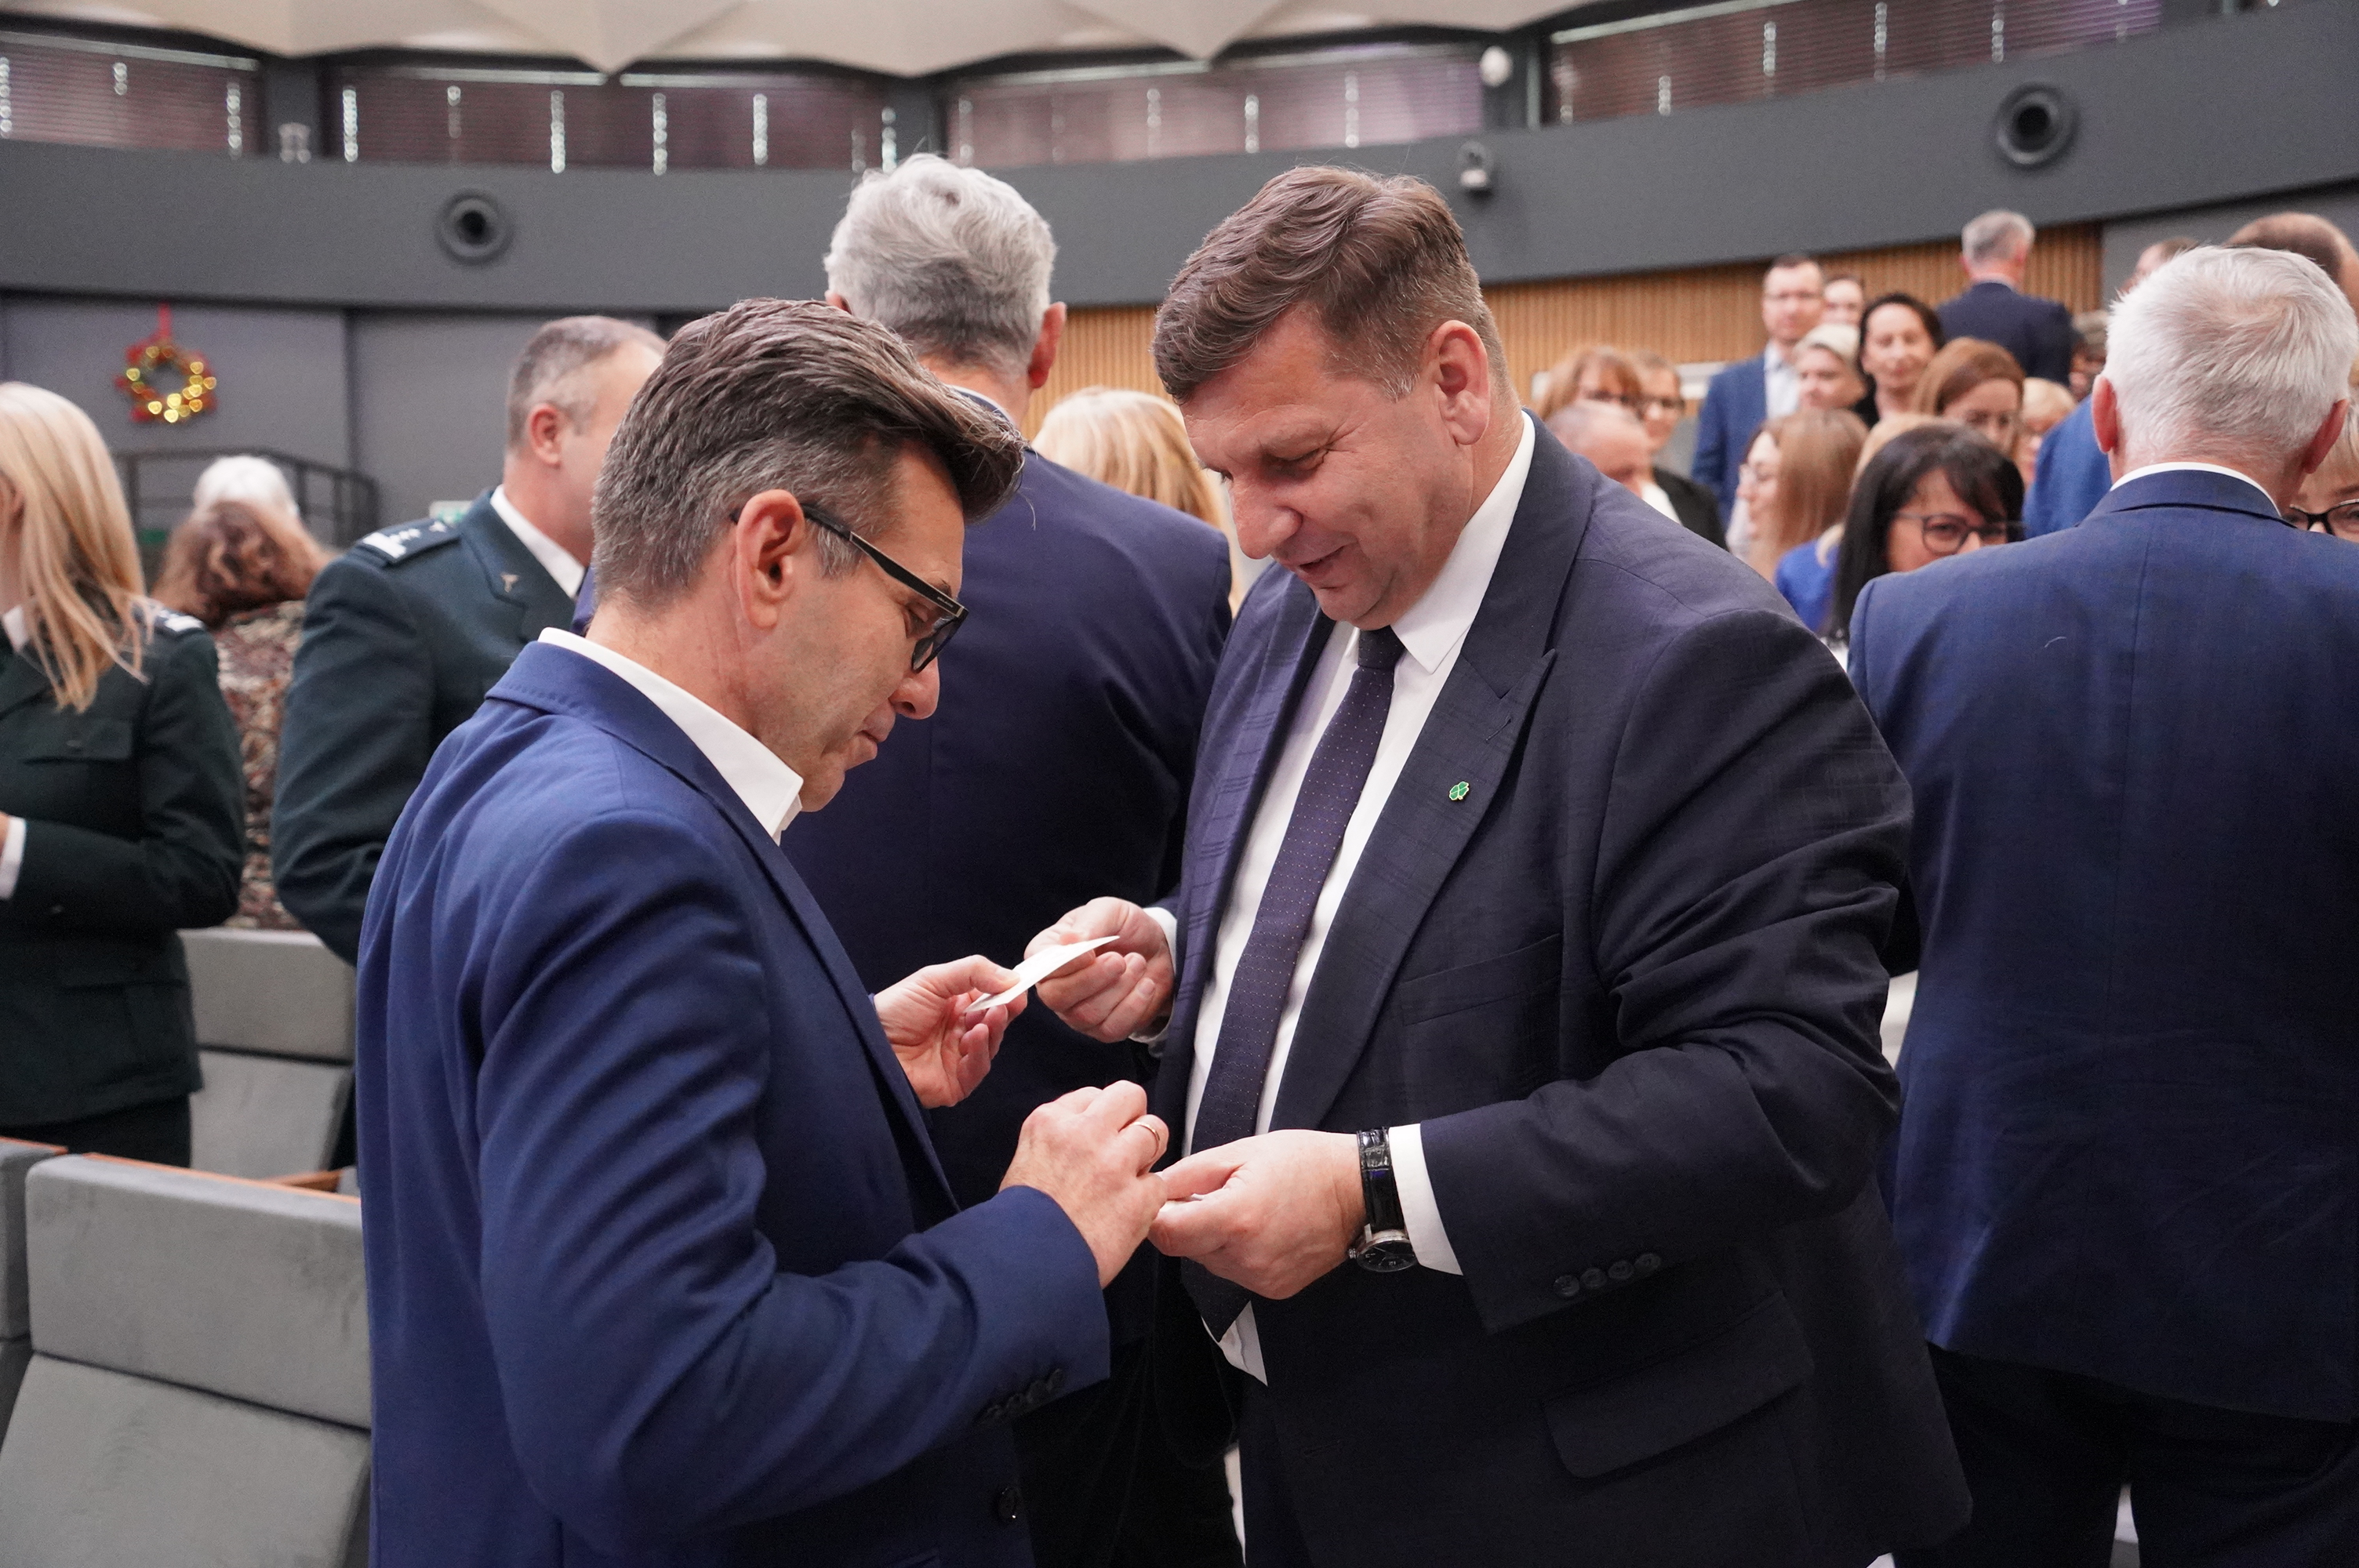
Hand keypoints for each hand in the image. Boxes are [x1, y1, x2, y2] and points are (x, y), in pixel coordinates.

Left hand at [874, 956, 1023, 1108]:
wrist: (868, 1044)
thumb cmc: (895, 1010)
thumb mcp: (933, 979)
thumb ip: (973, 972)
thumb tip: (1012, 977)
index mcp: (956, 1007)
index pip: (992, 1000)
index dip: (1006, 994)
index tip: (1019, 986)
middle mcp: (960, 1033)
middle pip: (995, 1024)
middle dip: (1001, 1012)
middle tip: (1006, 1003)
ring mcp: (958, 1059)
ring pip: (990, 1046)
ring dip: (992, 1030)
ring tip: (988, 1018)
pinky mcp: (955, 1083)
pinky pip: (977, 1070)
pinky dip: (980, 1053)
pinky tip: (973, 1037)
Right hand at [1002, 1081, 1169, 1285]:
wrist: (1028, 1267)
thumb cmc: (1019, 1226)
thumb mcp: (1024, 1162)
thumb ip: (1057, 1140)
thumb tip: (1083, 1136)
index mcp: (1049, 1123)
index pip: (1093, 1095)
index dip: (1102, 1117)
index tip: (1100, 1136)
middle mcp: (1084, 1134)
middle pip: (1130, 1096)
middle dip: (1133, 1118)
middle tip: (1126, 1146)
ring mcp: (1114, 1163)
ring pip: (1155, 1130)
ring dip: (1148, 1154)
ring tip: (1131, 1178)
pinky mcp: (1138, 1197)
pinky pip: (1160, 1183)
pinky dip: (1150, 1198)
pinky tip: (1130, 1212)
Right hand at [1028, 898, 1172, 1042]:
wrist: (1158, 948)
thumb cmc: (1125, 927)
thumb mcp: (1110, 910)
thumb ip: (1090, 922)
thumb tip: (1068, 941)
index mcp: (1048, 952)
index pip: (1039, 966)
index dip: (1063, 964)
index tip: (1090, 952)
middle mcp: (1055, 986)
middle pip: (1056, 996)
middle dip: (1092, 979)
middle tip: (1119, 960)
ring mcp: (1077, 1012)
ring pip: (1087, 1014)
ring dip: (1120, 987)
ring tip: (1138, 962)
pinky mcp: (1103, 1029)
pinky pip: (1111, 1028)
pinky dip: (1135, 1005)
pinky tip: (1146, 984)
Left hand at [1149, 1130, 1363, 1298]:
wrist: (1360, 1191)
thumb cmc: (1305, 1162)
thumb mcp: (1242, 1151)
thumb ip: (1190, 1173)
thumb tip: (1153, 1188)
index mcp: (1235, 1218)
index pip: (1165, 1234)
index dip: (1157, 1214)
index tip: (1164, 1198)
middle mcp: (1245, 1258)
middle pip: (1185, 1248)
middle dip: (1188, 1222)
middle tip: (1214, 1193)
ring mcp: (1261, 1278)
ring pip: (1209, 1261)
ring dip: (1212, 1238)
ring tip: (1245, 1208)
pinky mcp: (1274, 1289)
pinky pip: (1235, 1272)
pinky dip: (1237, 1252)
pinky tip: (1263, 1228)